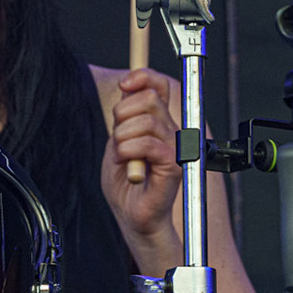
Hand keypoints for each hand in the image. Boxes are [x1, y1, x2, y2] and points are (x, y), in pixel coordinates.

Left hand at [100, 68, 183, 259]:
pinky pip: (149, 144)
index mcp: (160, 123)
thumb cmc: (126, 183)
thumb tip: (127, 89)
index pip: (159, 85)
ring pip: (147, 121)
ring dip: (123, 137)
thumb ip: (124, 117)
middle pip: (150, 99)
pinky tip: (127, 164)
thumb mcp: (118, 141)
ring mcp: (175, 147)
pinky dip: (129, 151)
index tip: (124, 84)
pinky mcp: (173, 164)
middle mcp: (172, 131)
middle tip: (117, 137)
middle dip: (123, 113)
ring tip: (122, 156)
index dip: (142, 77)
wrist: (132, 215)